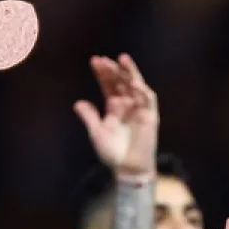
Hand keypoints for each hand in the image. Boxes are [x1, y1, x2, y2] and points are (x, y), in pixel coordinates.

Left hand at [75, 53, 159, 183]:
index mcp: (114, 107)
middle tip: (104, 60)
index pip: (109, 85)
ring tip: (122, 59)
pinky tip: (133, 83)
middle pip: (121, 81)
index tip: (95, 61)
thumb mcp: (97, 133)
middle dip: (114, 69)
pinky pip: (148, 100)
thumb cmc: (112, 153)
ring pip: (136, 85)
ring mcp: (140, 109)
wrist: (128, 168)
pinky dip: (142, 90)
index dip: (103, 73)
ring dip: (130, 72)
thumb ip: (89, 117)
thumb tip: (78, 103)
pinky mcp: (151, 117)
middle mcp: (128, 104)